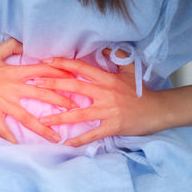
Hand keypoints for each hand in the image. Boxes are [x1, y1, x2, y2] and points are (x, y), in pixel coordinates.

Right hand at [0, 38, 77, 143]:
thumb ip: (12, 47)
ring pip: (27, 117)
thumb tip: (26, 44)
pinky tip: (23, 148)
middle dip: (60, 101)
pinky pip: (4, 130)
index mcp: (15, 73)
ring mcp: (3, 103)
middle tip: (75, 109)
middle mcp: (13, 88)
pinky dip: (12, 139)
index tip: (74, 78)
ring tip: (56, 137)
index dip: (60, 73)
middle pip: (41, 94)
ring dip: (43, 128)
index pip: (43, 71)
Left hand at [36, 48, 167, 146]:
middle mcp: (104, 93)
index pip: (80, 68)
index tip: (46, 61)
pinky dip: (79, 140)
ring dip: (60, 117)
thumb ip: (118, 57)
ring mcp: (107, 111)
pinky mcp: (111, 126)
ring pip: (79, 113)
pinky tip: (65, 143)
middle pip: (74, 87)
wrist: (156, 110)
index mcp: (106, 79)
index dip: (63, 64)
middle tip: (35, 84)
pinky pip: (92, 134)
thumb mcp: (130, 70)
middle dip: (53, 85)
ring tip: (44, 121)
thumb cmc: (140, 91)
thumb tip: (105, 48)